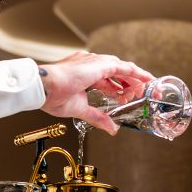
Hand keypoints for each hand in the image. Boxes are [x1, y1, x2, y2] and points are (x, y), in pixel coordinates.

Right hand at [38, 51, 153, 134]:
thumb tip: (111, 129)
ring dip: (136, 79)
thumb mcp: (80, 109)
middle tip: (139, 94)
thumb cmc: (53, 96)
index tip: (125, 97)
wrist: (45, 87)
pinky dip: (137, 74)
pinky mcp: (101, 64)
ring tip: (147, 89)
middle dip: (130, 84)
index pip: (106, 80)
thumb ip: (97, 117)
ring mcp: (95, 62)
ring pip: (123, 68)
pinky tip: (147, 79)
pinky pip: (125, 68)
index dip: (117, 89)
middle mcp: (90, 65)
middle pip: (117, 73)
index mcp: (83, 74)